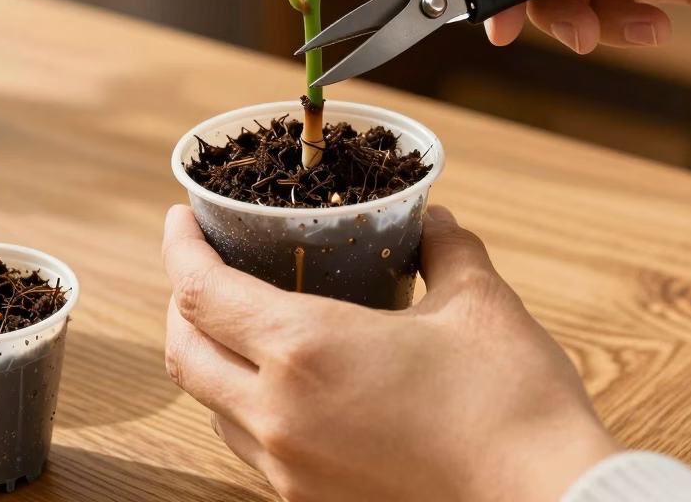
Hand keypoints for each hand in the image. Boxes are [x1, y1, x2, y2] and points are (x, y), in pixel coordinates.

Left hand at [163, 203, 615, 501]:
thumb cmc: (511, 401)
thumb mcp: (477, 300)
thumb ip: (443, 246)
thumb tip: (430, 219)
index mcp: (307, 351)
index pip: (201, 293)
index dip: (180, 248)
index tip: (179, 218)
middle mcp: (279, 416)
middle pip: (183, 352)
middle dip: (180, 302)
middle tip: (203, 264)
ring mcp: (289, 471)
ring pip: (209, 405)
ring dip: (207, 356)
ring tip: (238, 320)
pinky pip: (247, 447)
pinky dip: (241, 404)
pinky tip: (282, 384)